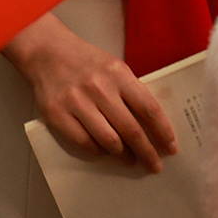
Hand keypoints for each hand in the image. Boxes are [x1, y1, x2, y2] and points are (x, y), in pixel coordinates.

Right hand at [4, 13, 176, 169]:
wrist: (47, 52)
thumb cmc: (85, 61)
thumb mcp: (114, 67)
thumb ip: (130, 91)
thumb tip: (152, 125)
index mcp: (118, 74)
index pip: (148, 108)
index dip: (162, 131)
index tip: (170, 147)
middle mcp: (99, 88)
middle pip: (131, 129)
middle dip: (147, 152)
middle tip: (154, 165)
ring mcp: (77, 102)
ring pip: (109, 140)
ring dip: (123, 155)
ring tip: (130, 159)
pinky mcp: (57, 114)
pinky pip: (84, 142)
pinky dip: (98, 151)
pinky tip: (104, 151)